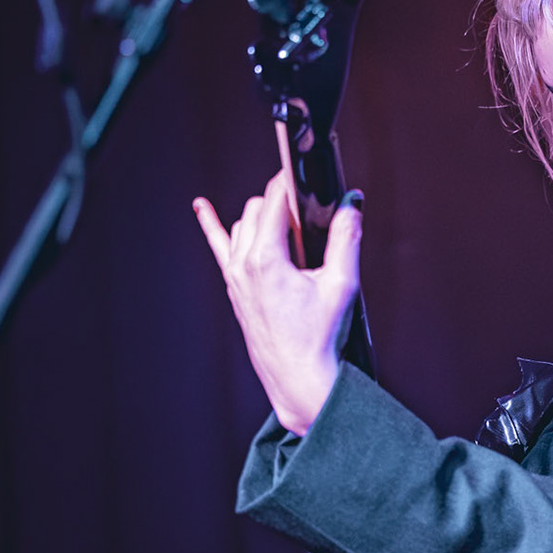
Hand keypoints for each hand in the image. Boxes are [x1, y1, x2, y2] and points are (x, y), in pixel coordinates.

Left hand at [193, 170, 360, 435]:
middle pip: (258, 208)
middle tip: (311, 213)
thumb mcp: (341, 284)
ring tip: (292, 225)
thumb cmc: (319, 338)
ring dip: (263, 216)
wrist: (299, 377)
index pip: (274, 200)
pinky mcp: (235, 288)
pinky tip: (201, 207)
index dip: (291, 183)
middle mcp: (244, 264)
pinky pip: (219, 247)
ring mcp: (235, 276)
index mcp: (267, 259)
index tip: (305, 174)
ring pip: (242, 224)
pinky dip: (211, 224)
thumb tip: (351, 205)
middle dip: (282, 203)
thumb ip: (346, 237)